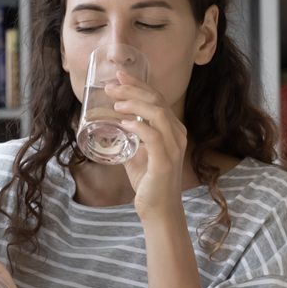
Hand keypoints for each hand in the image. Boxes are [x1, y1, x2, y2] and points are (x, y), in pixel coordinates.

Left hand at [106, 70, 186, 214]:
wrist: (159, 210)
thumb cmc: (150, 183)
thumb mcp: (137, 155)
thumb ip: (129, 140)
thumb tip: (110, 126)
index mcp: (172, 130)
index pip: (157, 99)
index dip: (139, 85)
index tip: (120, 77)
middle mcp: (177, 135)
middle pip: (157, 101)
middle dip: (133, 90)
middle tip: (111, 86)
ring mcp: (173, 148)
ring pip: (158, 114)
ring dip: (135, 104)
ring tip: (115, 103)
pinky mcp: (165, 161)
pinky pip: (153, 137)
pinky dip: (137, 126)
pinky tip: (122, 123)